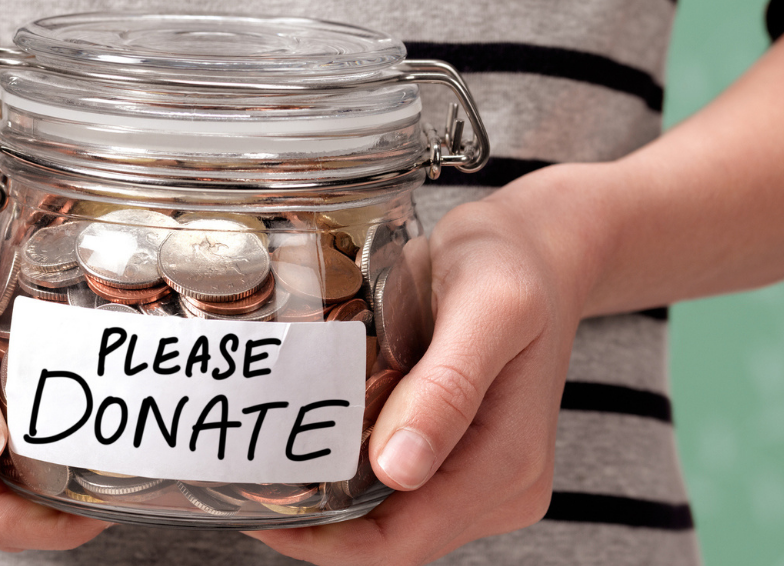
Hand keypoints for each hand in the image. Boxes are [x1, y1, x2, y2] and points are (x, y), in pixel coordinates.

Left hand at [250, 165, 606, 563]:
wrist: (536, 248)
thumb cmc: (512, 265)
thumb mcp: (487, 309)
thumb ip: (447, 389)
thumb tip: (400, 470)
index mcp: (509, 463)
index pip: (404, 541)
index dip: (326, 543)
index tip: (260, 510)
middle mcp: (503, 485)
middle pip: (392, 539)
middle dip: (319, 524)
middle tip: (247, 481)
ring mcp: (485, 477)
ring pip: (391, 518)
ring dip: (332, 501)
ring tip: (270, 462)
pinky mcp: (465, 457)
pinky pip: (398, 487)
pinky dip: (351, 473)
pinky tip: (313, 444)